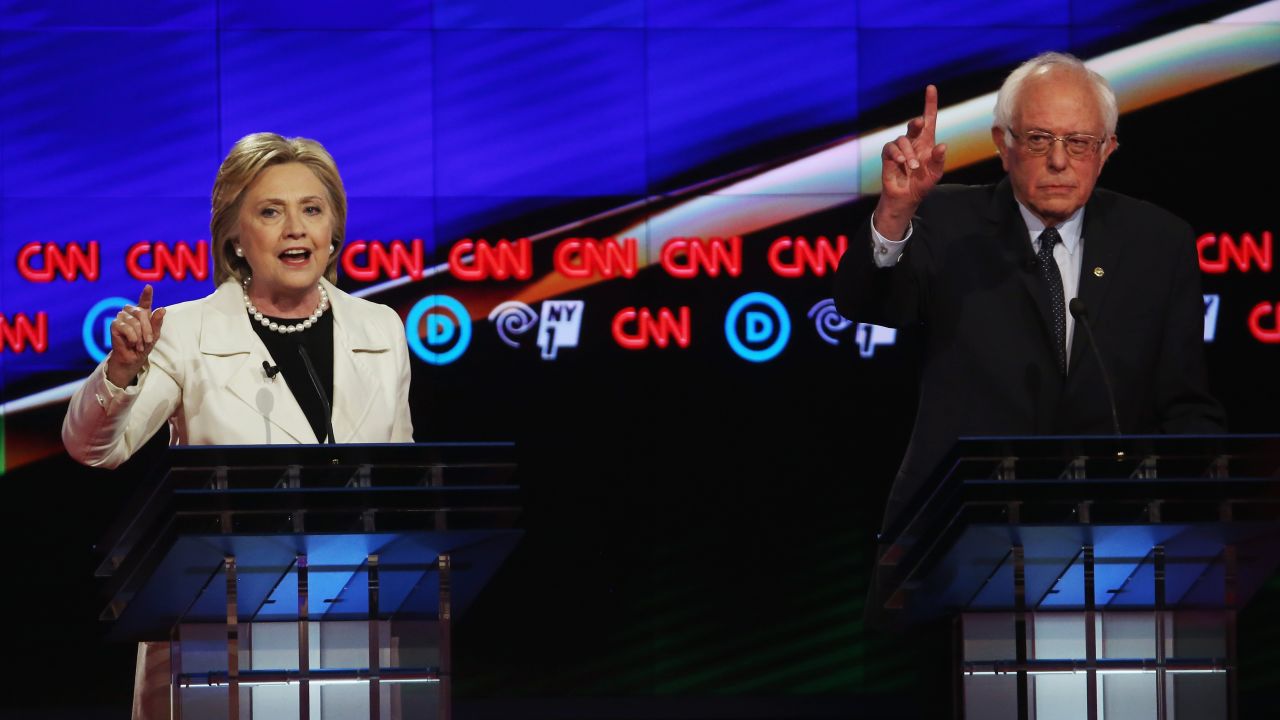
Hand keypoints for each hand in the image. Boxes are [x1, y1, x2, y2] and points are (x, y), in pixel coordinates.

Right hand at [105, 285, 166, 387]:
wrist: (132, 358)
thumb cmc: (144, 345)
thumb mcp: (154, 335)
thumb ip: (157, 322)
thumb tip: (162, 309)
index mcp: (142, 313)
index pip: (145, 301)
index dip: (146, 294)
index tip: (149, 287)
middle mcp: (131, 312)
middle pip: (141, 313)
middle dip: (147, 328)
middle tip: (149, 340)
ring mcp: (121, 317)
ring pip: (134, 321)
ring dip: (140, 335)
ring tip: (140, 344)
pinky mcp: (114, 324)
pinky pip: (126, 327)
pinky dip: (132, 337)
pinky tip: (132, 342)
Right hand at [874, 84, 947, 239]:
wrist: (907, 196)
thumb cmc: (923, 183)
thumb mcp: (936, 173)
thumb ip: (939, 159)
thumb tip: (943, 145)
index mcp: (927, 142)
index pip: (930, 119)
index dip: (930, 103)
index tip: (931, 88)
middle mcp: (913, 141)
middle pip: (914, 125)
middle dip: (916, 123)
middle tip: (920, 124)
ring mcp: (900, 148)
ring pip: (903, 141)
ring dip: (908, 154)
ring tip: (913, 167)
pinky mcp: (888, 155)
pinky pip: (891, 149)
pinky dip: (897, 154)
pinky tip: (902, 163)